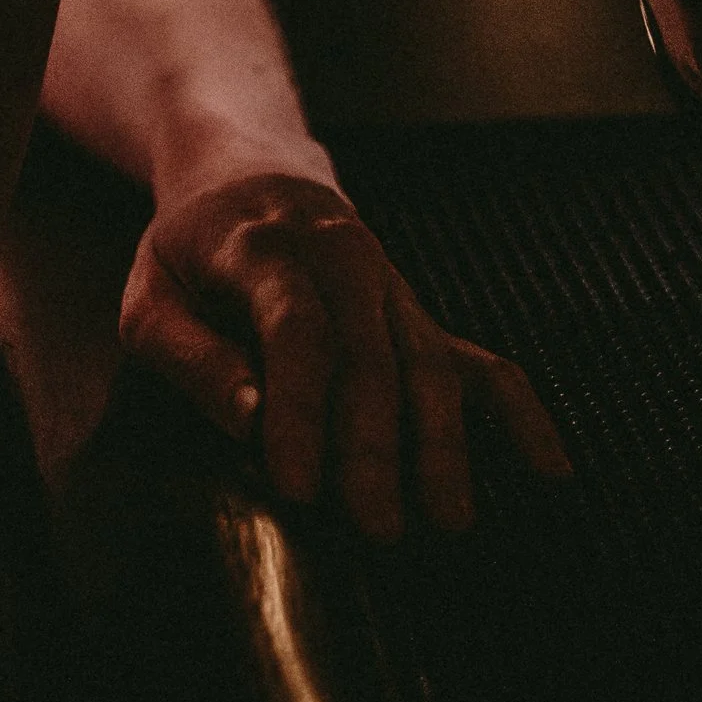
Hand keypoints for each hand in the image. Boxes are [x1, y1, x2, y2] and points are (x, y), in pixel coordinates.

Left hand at [119, 161, 573, 537]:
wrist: (248, 174)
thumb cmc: (188, 253)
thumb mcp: (151, 296)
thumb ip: (190, 357)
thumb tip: (248, 417)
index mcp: (263, 247)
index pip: (295, 328)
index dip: (300, 409)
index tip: (297, 486)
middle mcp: (340, 259)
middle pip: (370, 354)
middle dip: (376, 445)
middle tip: (376, 528)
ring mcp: (389, 286)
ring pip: (429, 361)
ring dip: (442, 443)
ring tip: (446, 520)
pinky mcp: (418, 316)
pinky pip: (480, 360)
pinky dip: (519, 413)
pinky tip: (550, 470)